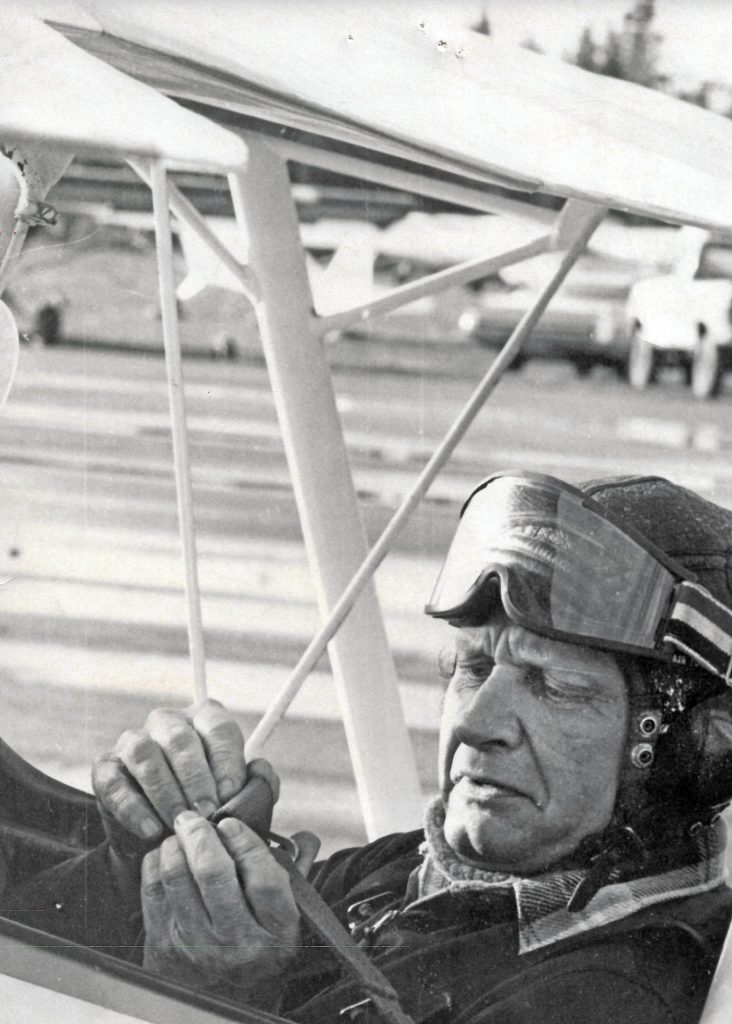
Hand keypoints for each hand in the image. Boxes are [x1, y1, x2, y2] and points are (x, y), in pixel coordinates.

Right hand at [92, 699, 277, 882]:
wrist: (165, 843)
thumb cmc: (209, 810)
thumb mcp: (238, 799)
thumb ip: (258, 784)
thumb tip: (260, 771)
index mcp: (204, 719)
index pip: (217, 727)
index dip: (226, 760)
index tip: (230, 794)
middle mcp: (168, 723)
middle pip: (179, 738)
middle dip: (195, 778)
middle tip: (206, 812)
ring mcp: (133, 742)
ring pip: (145, 753)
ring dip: (164, 791)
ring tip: (179, 823)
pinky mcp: (105, 768)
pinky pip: (113, 782)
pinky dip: (133, 808)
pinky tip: (151, 830)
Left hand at [141, 811, 319, 994]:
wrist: (224, 1006)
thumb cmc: (258, 951)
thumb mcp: (286, 920)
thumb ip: (296, 874)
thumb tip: (305, 836)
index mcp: (276, 932)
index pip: (263, 878)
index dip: (246, 842)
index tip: (232, 824)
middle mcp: (237, 943)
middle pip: (214, 872)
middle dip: (201, 833)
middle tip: (194, 817)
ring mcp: (196, 947)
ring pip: (176, 876)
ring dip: (174, 845)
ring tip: (179, 834)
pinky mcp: (164, 948)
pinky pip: (152, 891)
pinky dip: (155, 863)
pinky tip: (164, 855)